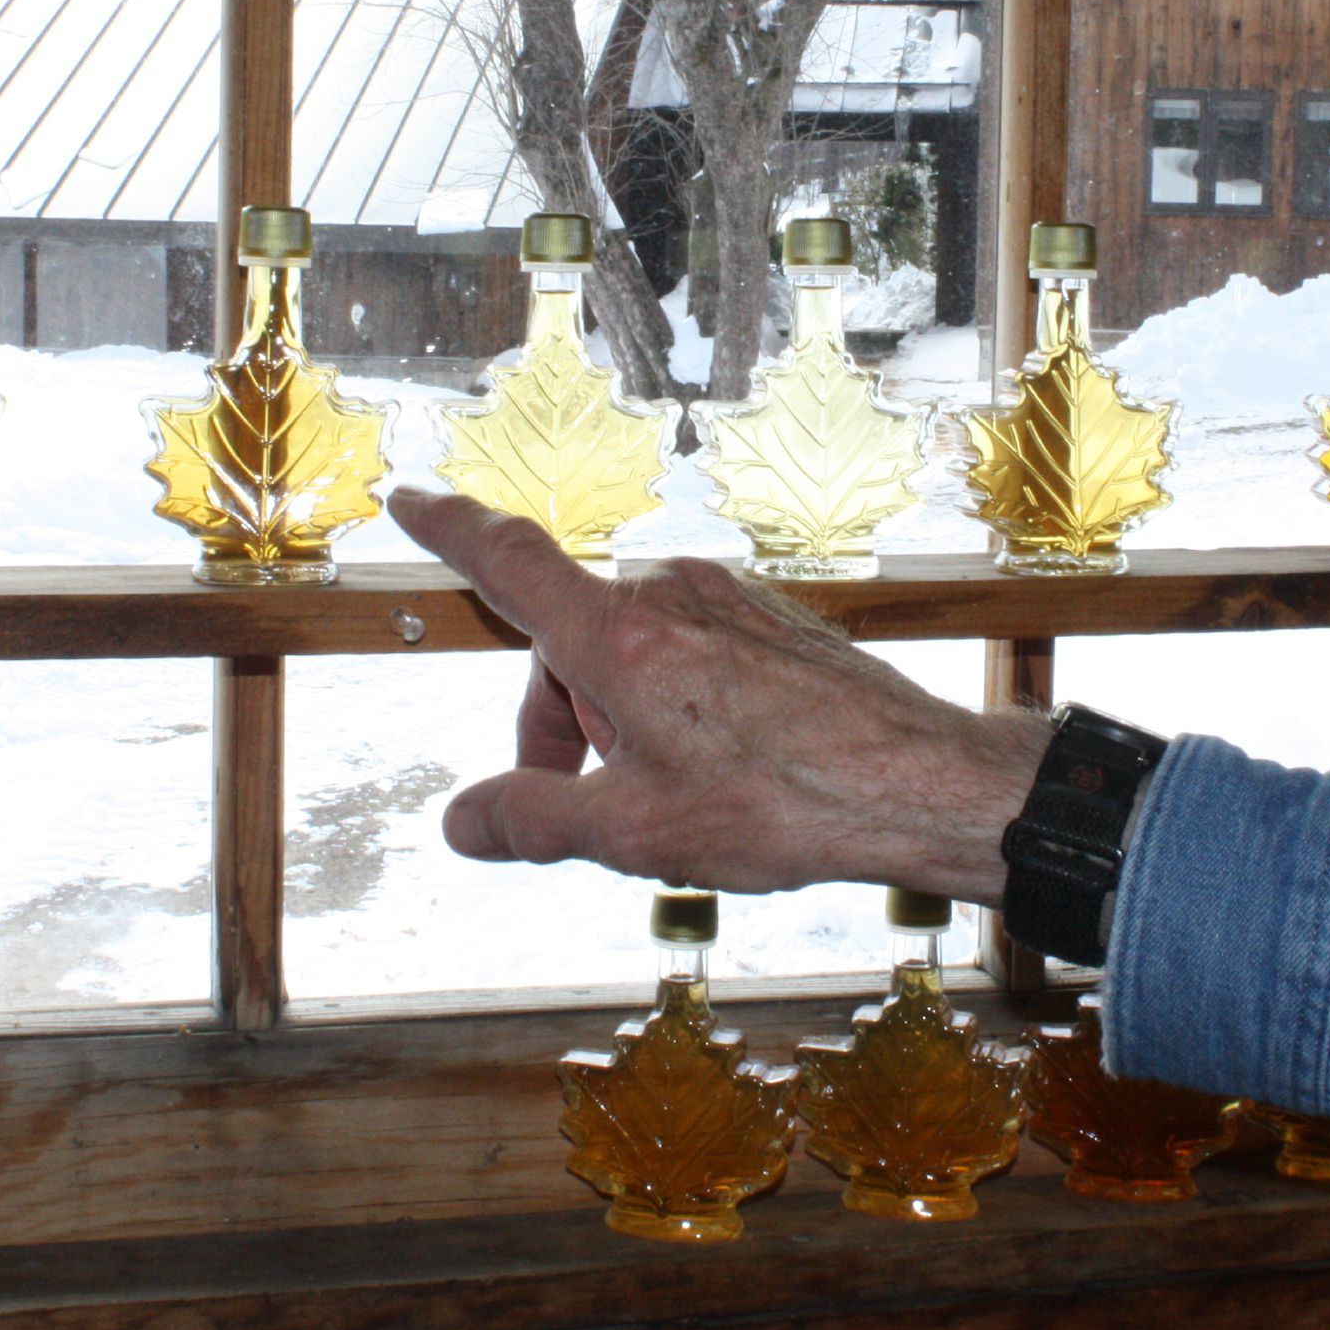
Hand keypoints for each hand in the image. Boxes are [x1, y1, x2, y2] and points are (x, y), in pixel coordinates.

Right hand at [387, 488, 1046, 901]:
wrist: (918, 783)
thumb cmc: (786, 801)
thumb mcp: (635, 831)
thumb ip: (535, 819)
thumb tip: (463, 822)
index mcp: (618, 635)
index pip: (509, 563)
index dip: (450, 530)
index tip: (411, 498)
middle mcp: (668, 595)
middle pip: (567, 639)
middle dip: (555, 718)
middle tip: (580, 801)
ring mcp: (726, 600)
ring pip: (630, 649)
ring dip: (617, 716)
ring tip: (662, 795)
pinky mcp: (769, 619)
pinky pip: (687, 650)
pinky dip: (671, 702)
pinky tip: (715, 768)